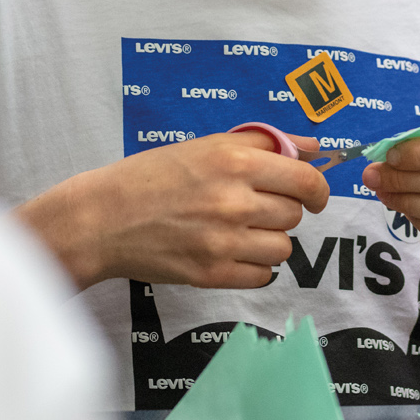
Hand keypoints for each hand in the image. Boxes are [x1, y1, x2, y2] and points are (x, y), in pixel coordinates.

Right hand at [17, 130, 328, 290]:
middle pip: (294, 214)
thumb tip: (312, 146)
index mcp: (233, 161)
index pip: (305, 179)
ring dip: (268, 240)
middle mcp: (233, 200)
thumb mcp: (205, 146)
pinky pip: (263, 275)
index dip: (317, 189)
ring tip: (239, 231)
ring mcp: (224, 241)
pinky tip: (230, 251)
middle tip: (253, 207)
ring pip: (283, 248)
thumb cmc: (150, 176)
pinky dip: (254, 266)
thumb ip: (263, 143)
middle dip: (281, 211)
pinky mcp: (212, 274)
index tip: (313, 195)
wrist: (102, 219)